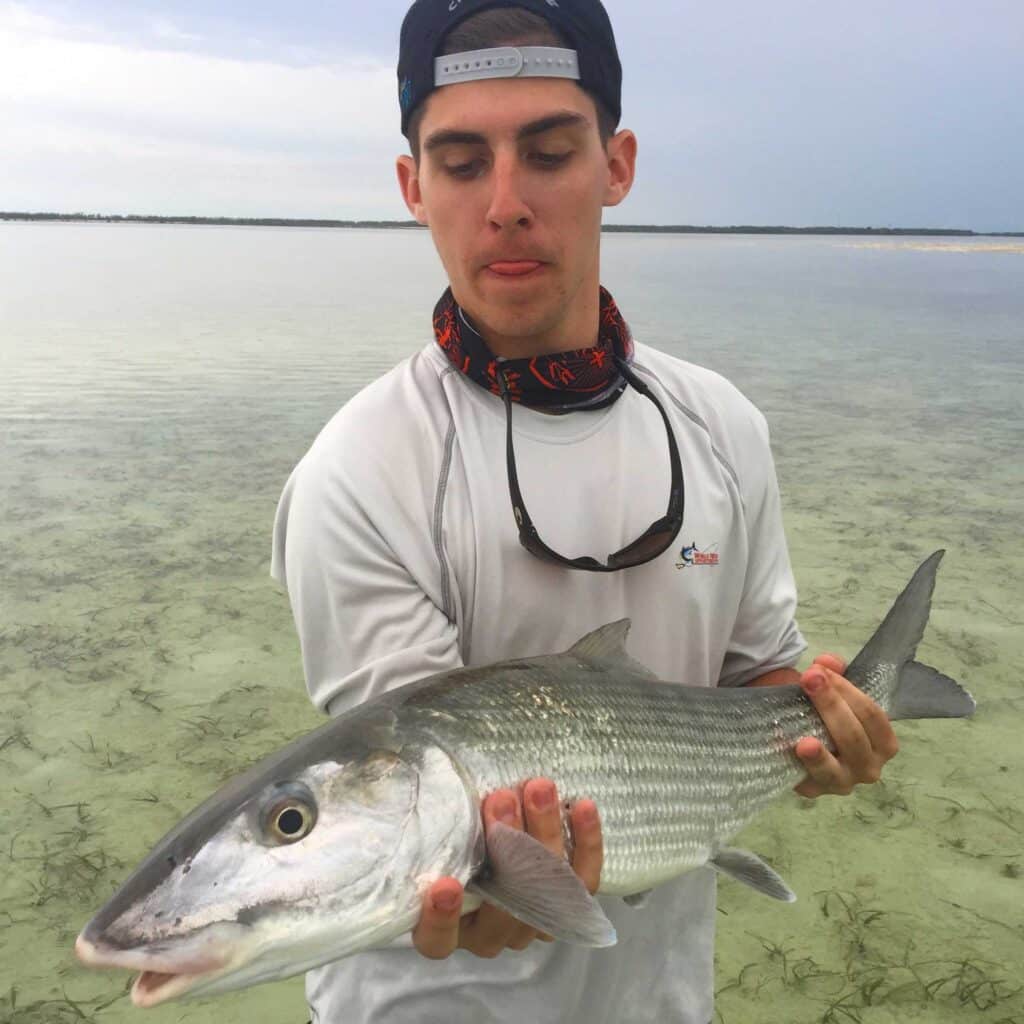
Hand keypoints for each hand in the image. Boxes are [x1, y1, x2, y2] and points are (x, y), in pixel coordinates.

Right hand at [412, 778, 602, 958]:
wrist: (494, 846)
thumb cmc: (448, 839)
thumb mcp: (429, 834)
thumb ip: (423, 822)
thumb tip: (397, 768)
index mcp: (446, 929)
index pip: (438, 940)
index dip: (441, 918)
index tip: (443, 884)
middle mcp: (489, 933)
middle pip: (504, 905)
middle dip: (505, 846)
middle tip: (499, 800)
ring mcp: (532, 921)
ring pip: (547, 891)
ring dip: (544, 836)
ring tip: (537, 788)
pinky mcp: (570, 904)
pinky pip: (585, 881)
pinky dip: (586, 843)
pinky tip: (581, 805)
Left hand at [794, 654, 899, 797]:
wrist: (798, 733)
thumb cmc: (825, 711)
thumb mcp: (833, 688)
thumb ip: (834, 671)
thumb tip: (828, 662)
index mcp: (882, 742)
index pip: (873, 716)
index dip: (848, 691)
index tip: (820, 670)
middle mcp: (869, 767)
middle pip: (853, 738)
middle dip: (831, 706)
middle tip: (809, 681)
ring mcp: (841, 782)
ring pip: (834, 769)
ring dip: (819, 755)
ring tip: (804, 744)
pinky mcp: (814, 790)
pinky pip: (808, 781)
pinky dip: (799, 769)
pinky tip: (789, 755)